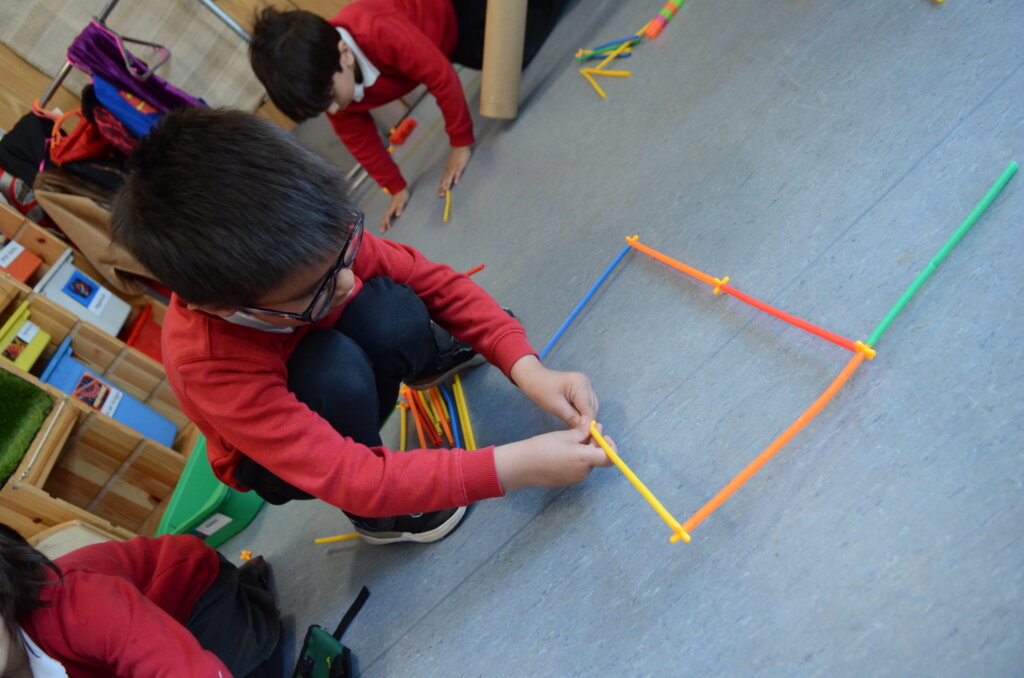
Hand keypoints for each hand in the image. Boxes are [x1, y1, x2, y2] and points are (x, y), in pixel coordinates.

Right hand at [380, 188, 409, 232]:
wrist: (400, 188)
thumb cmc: (402, 195)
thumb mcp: (402, 201)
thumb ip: (400, 208)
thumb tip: (397, 215)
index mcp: (391, 208)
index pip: (388, 216)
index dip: (388, 222)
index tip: (388, 228)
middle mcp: (389, 209)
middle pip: (384, 218)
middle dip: (383, 225)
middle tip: (381, 232)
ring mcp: (390, 209)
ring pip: (385, 217)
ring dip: (383, 223)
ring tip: (382, 230)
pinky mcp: (391, 209)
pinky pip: (387, 216)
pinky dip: (385, 220)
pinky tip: (386, 223)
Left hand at [438, 146, 471, 195]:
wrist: (460, 147)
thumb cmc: (457, 156)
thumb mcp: (453, 165)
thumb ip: (452, 173)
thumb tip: (452, 181)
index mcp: (447, 170)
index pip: (443, 180)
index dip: (441, 188)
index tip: (440, 195)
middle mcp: (449, 170)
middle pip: (445, 180)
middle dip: (442, 188)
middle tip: (441, 195)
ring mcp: (454, 168)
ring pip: (450, 177)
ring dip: (448, 183)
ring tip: (446, 190)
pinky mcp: (460, 165)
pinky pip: (458, 172)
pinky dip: (456, 177)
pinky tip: (456, 182)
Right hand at [494, 423, 614, 491]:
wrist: (523, 465)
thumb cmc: (544, 448)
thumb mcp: (565, 435)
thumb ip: (582, 431)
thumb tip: (591, 425)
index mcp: (585, 459)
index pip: (610, 458)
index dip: (611, 447)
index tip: (603, 436)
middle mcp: (583, 471)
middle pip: (597, 457)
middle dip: (594, 443)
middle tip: (587, 428)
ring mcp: (575, 478)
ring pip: (586, 462)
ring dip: (584, 450)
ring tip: (571, 437)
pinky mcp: (566, 480)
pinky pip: (577, 468)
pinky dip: (576, 458)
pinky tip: (563, 449)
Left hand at [510, 355, 597, 428]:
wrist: (534, 378)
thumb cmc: (541, 390)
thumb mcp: (556, 407)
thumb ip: (572, 419)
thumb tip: (585, 431)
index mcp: (579, 384)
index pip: (588, 409)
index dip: (587, 424)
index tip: (584, 436)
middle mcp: (586, 382)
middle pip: (592, 408)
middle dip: (586, 420)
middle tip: (578, 432)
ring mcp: (585, 384)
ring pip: (591, 407)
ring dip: (584, 416)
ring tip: (573, 424)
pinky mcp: (583, 388)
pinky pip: (586, 403)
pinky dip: (581, 411)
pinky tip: (573, 416)